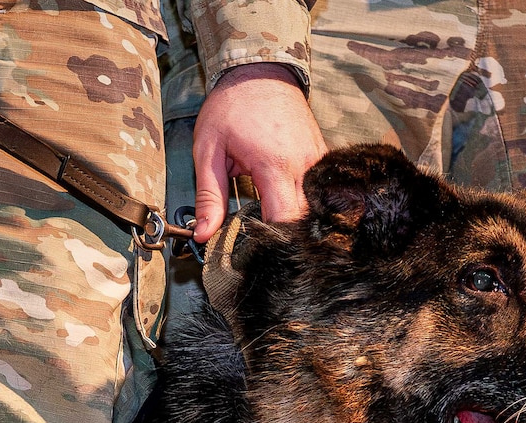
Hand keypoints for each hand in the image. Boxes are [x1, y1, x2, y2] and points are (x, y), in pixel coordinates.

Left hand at [190, 63, 328, 241]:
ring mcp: (318, 161)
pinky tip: (283, 198)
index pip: (284, 223)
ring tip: (271, 218)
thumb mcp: (208, 150)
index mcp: (275, 166)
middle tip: (260, 240)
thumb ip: (209, 196)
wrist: (260, 70)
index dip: (271, 242)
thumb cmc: (232, 106)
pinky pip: (317, 191)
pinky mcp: (322, 157)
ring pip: (313, 208)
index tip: (253, 249)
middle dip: (283, 235)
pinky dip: (302, 201)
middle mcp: (304, 166)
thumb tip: (202, 234)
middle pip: (303, 221)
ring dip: (294, 218)